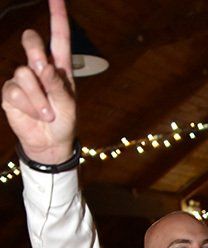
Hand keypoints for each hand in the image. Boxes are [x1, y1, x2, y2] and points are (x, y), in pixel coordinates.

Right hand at [1, 0, 75, 163]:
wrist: (50, 144)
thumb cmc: (63, 122)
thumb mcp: (68, 105)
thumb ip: (57, 85)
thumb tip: (43, 66)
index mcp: (59, 66)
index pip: (59, 36)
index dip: (57, 15)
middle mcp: (39, 66)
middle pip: (31, 41)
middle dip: (36, 53)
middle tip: (44, 76)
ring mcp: (22, 78)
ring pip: (24, 73)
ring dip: (39, 99)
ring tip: (47, 113)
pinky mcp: (10, 93)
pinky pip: (16, 93)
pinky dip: (29, 108)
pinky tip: (34, 115)